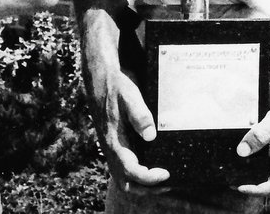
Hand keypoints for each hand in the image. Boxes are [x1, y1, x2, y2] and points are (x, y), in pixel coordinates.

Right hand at [84, 53, 169, 193]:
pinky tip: (152, 168)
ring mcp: (112, 150)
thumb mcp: (129, 95)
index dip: (149, 178)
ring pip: (124, 179)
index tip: (167, 174)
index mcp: (114, 141)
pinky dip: (138, 177)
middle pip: (126, 184)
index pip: (131, 170)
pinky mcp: (115, 146)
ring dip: (142, 186)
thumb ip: (140, 115)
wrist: (100, 80)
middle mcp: (111, 150)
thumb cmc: (116, 87)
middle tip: (169, 183)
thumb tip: (150, 136)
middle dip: (147, 189)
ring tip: (163, 182)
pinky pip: (124, 169)